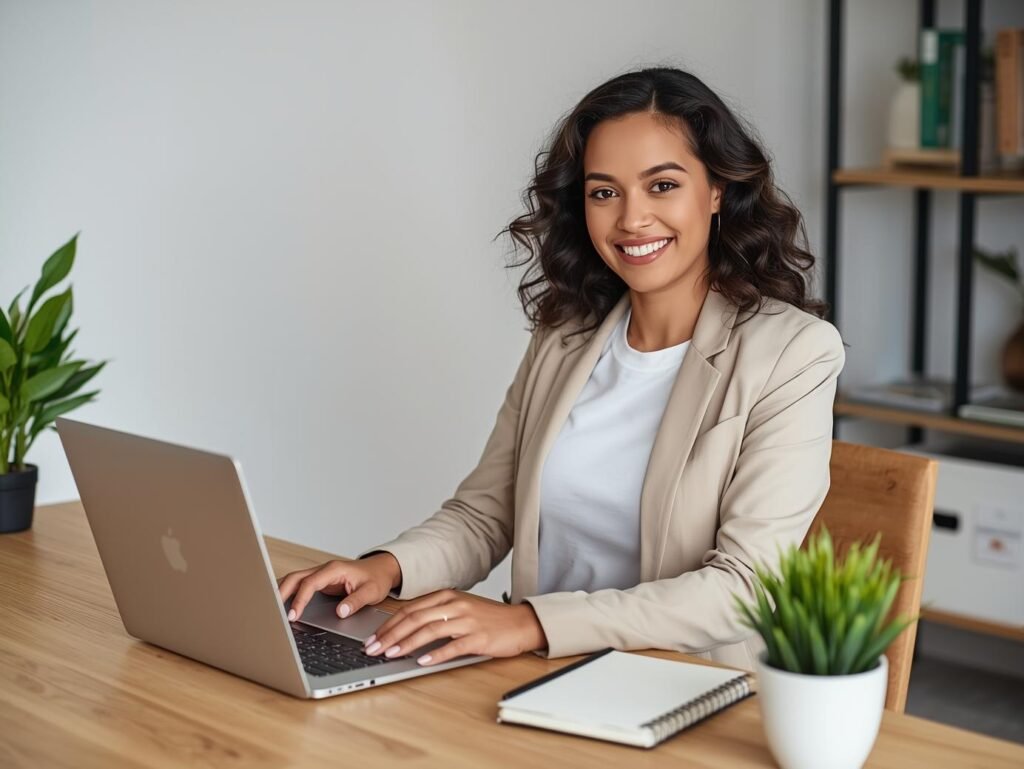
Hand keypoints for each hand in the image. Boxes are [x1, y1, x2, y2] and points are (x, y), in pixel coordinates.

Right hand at [277, 552, 401, 621]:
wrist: (381, 569)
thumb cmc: (376, 578)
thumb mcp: (372, 591)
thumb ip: (356, 601)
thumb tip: (340, 612)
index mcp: (334, 570)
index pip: (310, 583)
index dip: (300, 599)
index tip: (293, 615)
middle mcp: (324, 570)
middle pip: (295, 578)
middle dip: (280, 593)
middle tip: (272, 612)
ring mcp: (320, 574)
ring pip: (294, 580)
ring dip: (281, 592)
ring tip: (271, 610)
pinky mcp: (319, 581)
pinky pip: (299, 585)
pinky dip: (288, 593)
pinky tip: (281, 604)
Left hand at [363, 589, 546, 666]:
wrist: (521, 622)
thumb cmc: (489, 619)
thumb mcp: (460, 608)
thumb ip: (436, 615)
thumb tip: (405, 630)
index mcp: (448, 596)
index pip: (410, 609)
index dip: (389, 624)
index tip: (373, 638)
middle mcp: (455, 605)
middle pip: (415, 619)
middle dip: (390, 635)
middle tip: (373, 648)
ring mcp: (467, 620)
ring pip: (429, 630)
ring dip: (406, 643)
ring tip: (390, 654)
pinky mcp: (478, 637)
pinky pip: (453, 645)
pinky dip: (435, 654)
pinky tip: (422, 661)